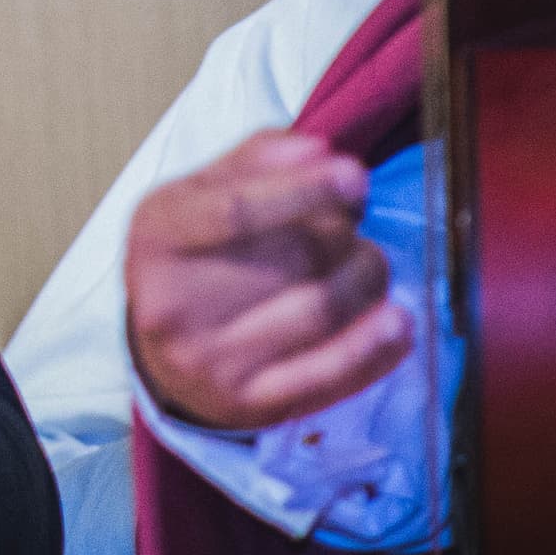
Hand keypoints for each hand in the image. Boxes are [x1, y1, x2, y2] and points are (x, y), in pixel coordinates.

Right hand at [123, 131, 414, 430]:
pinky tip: (397, 322)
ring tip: (369, 263)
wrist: (163, 358)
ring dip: (367, 277)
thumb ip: (254, 162)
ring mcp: (211, 359)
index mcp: (158, 236)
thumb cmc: (192, 261)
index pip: (235, 211)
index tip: (355, 176)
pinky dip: (377, 345)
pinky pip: (331, 374)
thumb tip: (316, 151)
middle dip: (343, 230)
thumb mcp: (199, 195)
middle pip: (292, 257)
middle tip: (352, 223)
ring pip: (321, 310)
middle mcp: (173, 303)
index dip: (303, 190)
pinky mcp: (250, 404)